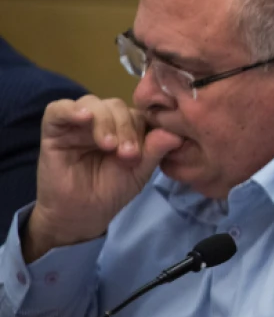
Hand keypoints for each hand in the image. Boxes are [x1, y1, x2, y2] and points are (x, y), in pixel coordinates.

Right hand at [25, 96, 181, 261]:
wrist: (81, 213)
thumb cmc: (112, 191)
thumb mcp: (139, 172)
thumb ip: (155, 151)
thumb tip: (176, 134)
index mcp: (126, 127)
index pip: (139, 113)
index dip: (145, 128)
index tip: (144, 153)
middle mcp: (103, 120)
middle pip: (117, 106)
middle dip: (126, 128)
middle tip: (127, 154)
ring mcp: (78, 122)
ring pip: (93, 103)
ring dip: (106, 122)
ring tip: (109, 146)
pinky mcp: (54, 128)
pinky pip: (59, 109)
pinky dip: (72, 110)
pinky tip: (84, 118)